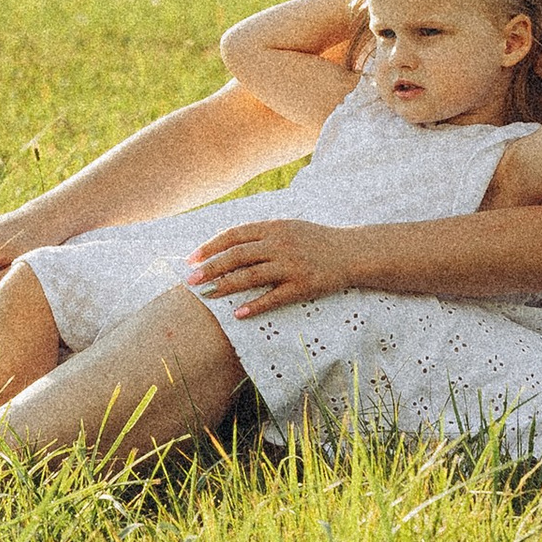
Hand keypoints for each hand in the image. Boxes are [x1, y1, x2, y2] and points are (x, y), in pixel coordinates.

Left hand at [184, 215, 349, 317]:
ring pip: (251, 276)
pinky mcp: (302, 286)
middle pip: (237, 255)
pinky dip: (254, 306)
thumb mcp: (288, 228)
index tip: (191, 258)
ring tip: (207, 295)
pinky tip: (238, 313)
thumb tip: (228, 244)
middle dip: (210, 267)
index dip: (210, 246)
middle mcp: (279, 244)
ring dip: (225, 286)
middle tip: (190, 279)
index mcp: (273, 228)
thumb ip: (261, 234)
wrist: (351, 252)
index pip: (234, 235)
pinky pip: (273, 298)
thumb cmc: (316, 240)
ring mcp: (291, 265)